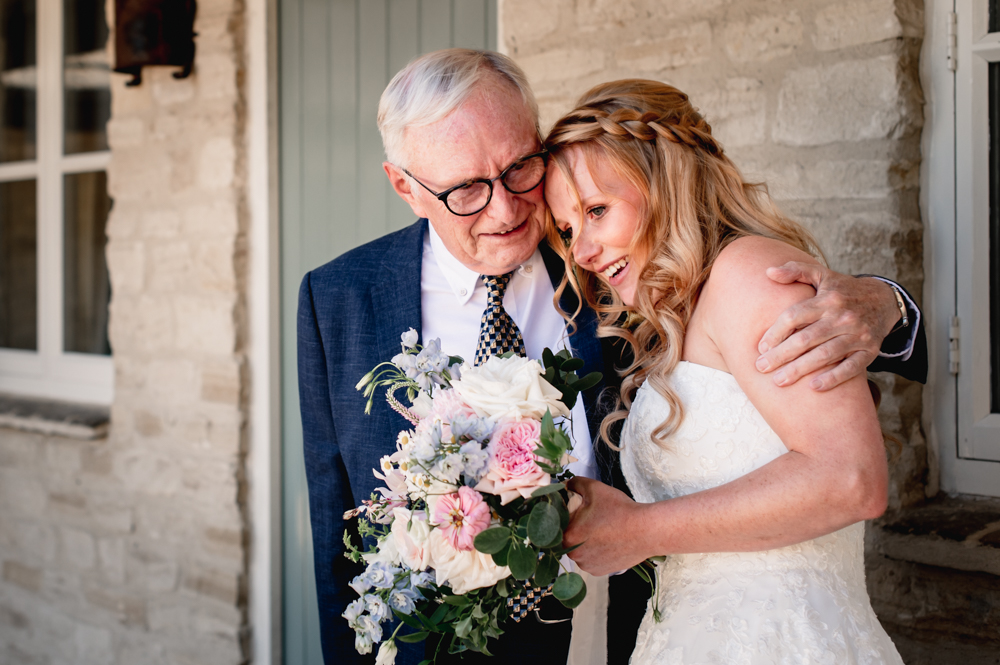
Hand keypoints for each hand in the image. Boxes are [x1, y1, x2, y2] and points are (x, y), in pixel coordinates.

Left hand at [563, 477, 647, 575]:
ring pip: (579, 551)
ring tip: (601, 530)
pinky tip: (607, 541)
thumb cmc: (620, 510)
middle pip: (568, 539)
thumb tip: (565, 485)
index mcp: (569, 536)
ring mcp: (588, 566)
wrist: (647, 531)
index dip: (565, 518)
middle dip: (576, 529)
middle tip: (590, 520)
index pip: (557, 526)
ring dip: (585, 543)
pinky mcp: (601, 572)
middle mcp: (575, 556)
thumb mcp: (595, 488)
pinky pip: (591, 560)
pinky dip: (596, 552)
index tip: (576, 512)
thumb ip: (575, 483)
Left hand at [756, 262, 899, 390]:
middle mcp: (842, 317)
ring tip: (779, 381)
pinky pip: (852, 367)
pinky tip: (814, 387)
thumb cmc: (843, 290)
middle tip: (761, 367)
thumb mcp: (822, 274)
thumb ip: (796, 270)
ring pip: (825, 355)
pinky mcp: (870, 351)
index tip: (761, 347)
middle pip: (806, 339)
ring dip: (800, 369)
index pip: (794, 316)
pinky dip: (834, 378)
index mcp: (827, 299)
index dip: (775, 332)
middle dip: (781, 355)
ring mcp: (857, 335)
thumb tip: (769, 272)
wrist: (884, 301)